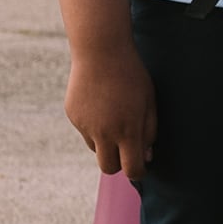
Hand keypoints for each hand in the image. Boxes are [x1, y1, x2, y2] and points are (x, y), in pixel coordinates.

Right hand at [66, 44, 156, 177]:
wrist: (100, 51)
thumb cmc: (131, 76)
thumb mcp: (148, 102)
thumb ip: (149, 131)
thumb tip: (146, 157)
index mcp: (127, 131)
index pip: (131, 169)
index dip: (138, 171)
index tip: (140, 165)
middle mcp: (104, 133)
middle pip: (109, 168)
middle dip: (118, 163)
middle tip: (126, 148)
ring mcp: (85, 126)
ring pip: (96, 148)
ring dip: (105, 142)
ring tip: (113, 115)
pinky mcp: (73, 116)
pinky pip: (85, 131)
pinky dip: (93, 125)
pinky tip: (99, 102)